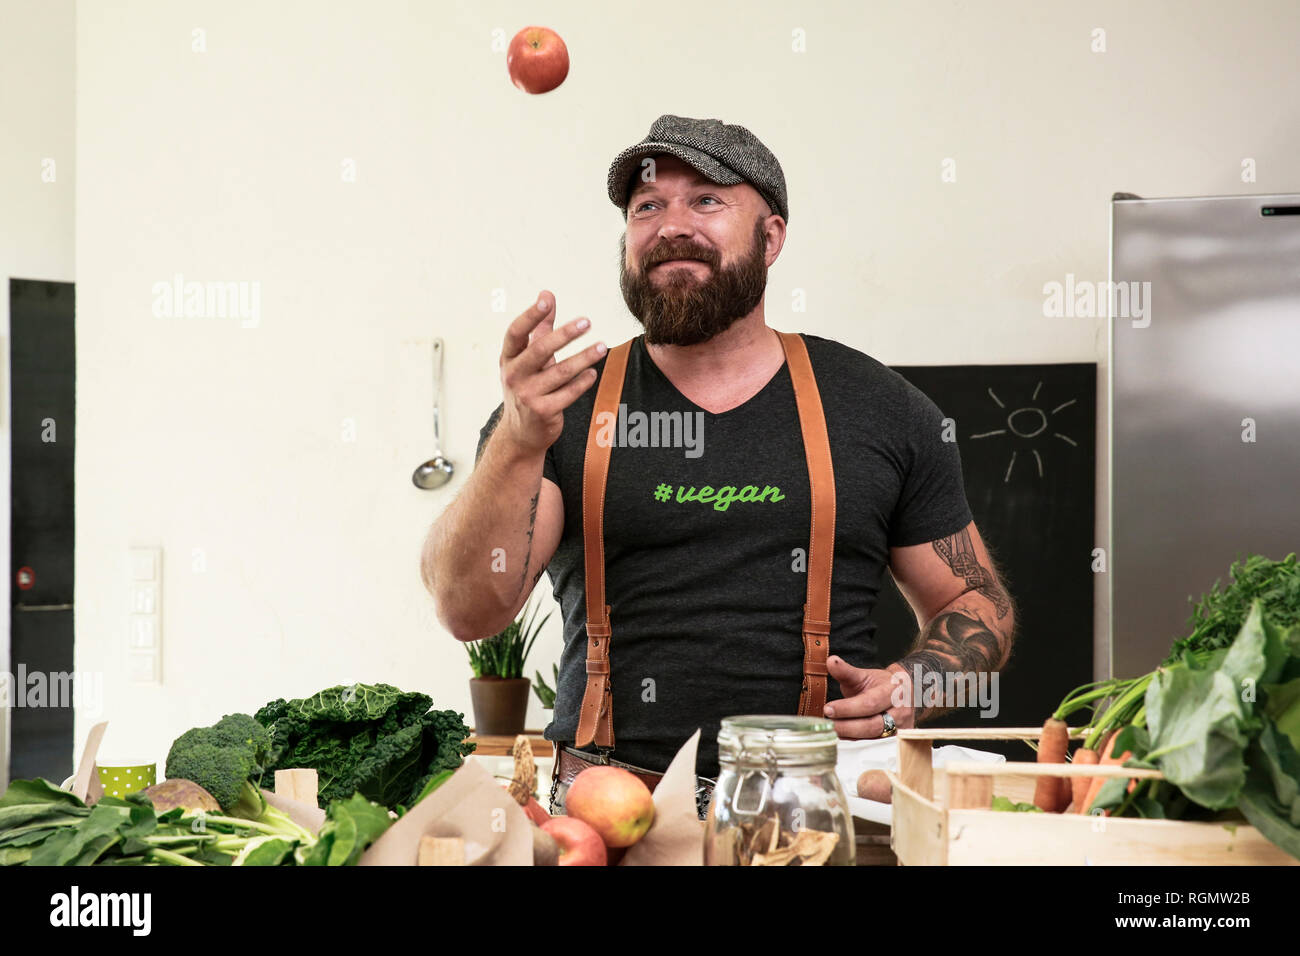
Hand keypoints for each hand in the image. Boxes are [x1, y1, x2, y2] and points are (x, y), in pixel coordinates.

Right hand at [498, 290, 606, 455]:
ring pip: (560, 372)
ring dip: (584, 358)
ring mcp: (527, 395)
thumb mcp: (526, 358)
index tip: (546, 300)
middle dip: (564, 335)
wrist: (520, 433)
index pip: (516, 332)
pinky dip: (582, 382)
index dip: (530, 315)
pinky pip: (568, 394)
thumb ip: (540, 327)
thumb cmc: (527, 386)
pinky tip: (593, 373)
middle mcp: (514, 376)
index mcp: (508, 358)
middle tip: (587, 322)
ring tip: (602, 347)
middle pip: (540, 350)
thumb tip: (547, 293)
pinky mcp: (543, 412)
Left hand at [822, 656, 916, 738]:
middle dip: (848, 726)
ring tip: (833, 732)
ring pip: (874, 739)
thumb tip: (830, 661)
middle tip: (829, 725)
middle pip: (873, 725)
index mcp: (894, 691)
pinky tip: (843, 740)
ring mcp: (901, 729)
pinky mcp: (896, 742)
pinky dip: (858, 745)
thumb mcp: (864, 676)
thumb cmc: (879, 684)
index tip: (828, 709)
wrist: (903, 693)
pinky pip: (875, 747)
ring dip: (851, 737)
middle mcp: (901, 712)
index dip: (848, 708)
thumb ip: (846, 671)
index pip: (869, 703)